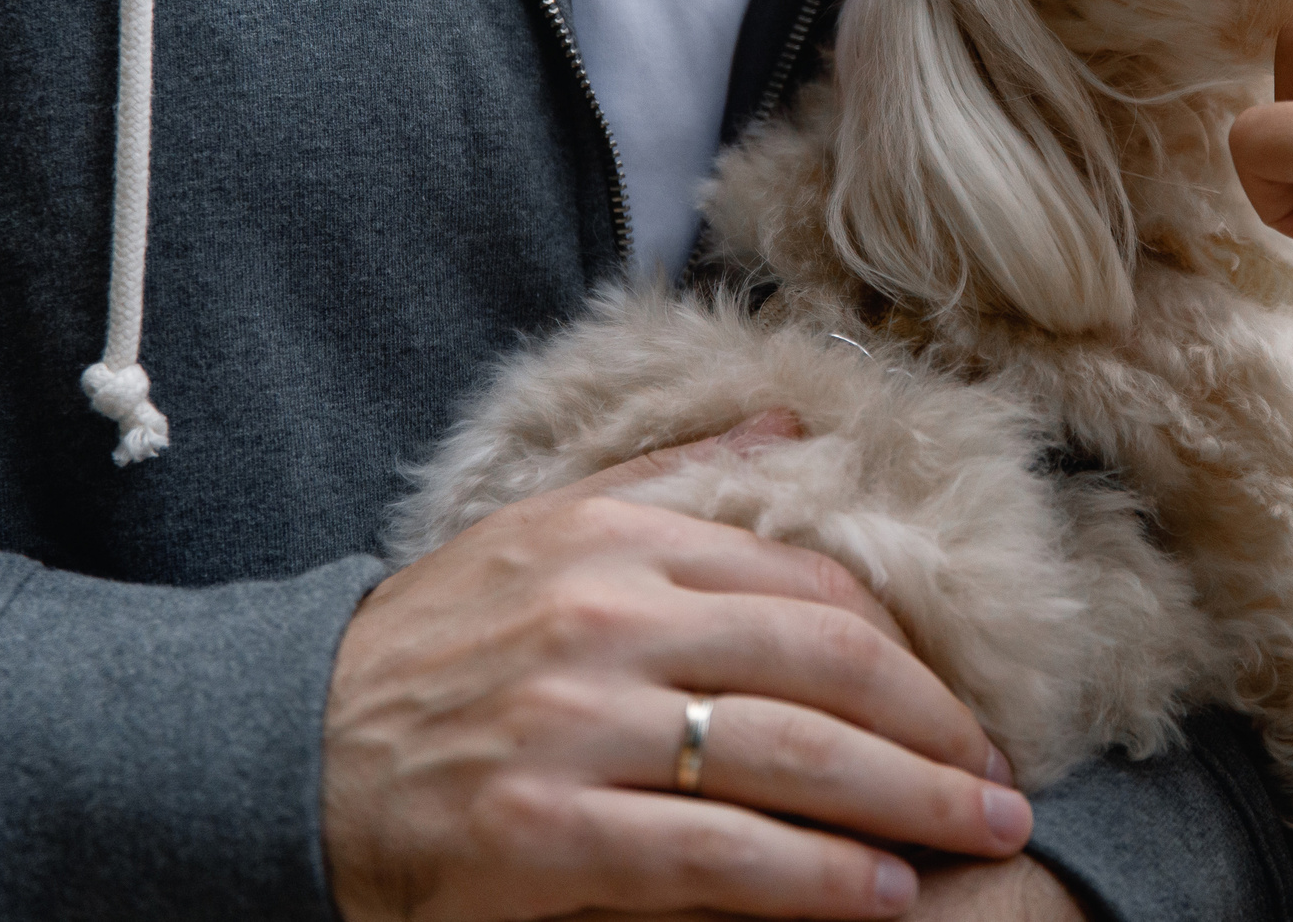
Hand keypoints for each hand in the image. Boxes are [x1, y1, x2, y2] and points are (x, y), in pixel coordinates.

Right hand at [324, 413, 1033, 919]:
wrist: (287, 751)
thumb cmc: (436, 646)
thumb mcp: (546, 528)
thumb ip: (680, 475)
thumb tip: (795, 420)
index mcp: (619, 540)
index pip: (810, 581)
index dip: (910, 647)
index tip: (966, 701)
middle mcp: (609, 618)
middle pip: (824, 661)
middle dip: (935, 727)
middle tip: (1005, 779)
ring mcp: (578, 726)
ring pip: (789, 756)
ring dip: (907, 802)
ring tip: (979, 835)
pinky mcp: (548, 832)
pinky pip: (716, 854)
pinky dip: (814, 877)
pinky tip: (880, 893)